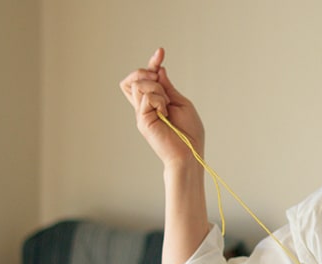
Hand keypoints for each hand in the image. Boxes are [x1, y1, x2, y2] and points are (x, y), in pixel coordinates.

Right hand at [119, 47, 204, 167]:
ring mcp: (142, 113)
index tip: (161, 52)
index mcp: (155, 102)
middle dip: (146, 71)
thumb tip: (159, 70)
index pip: (145, 78)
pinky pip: (146, 96)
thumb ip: (167, 88)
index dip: (152, 63)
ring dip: (155, 88)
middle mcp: (145, 107)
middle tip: (160, 81)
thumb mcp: (180, 103)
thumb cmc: (189, 133)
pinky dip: (158, 99)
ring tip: (166, 104)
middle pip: (132, 79)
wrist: (189, 153)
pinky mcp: (142, 120)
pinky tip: (165, 112)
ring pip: (138, 84)